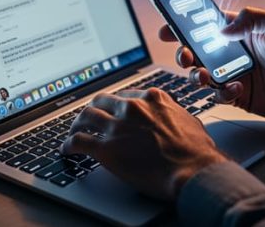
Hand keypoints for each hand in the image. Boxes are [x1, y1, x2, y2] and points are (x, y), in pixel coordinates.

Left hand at [61, 88, 226, 200]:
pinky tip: (66, 150)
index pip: (125, 95)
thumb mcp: (189, 120)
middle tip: (89, 116)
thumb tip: (173, 118)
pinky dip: (68, 145)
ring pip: (86, 116)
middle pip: (102, 101)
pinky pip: (78, 141)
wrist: (193, 169)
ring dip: (77, 124)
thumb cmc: (197, 150)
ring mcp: (117, 127)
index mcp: (152, 98)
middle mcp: (131, 108)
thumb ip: (173, 114)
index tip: (112, 109)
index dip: (116, 104)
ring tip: (74, 131)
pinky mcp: (106, 149)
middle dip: (93, 108)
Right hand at [161, 7, 264, 121]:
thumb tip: (223, 28)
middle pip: (196, 51)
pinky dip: (222, 92)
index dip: (184, 25)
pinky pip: (219, 95)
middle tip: (185, 56)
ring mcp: (234, 75)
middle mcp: (233, 53)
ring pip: (202, 75)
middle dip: (184, 53)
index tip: (169, 27)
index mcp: (239, 32)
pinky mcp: (239, 96)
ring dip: (197, 75)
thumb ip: (251, 17)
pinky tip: (236, 88)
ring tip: (205, 75)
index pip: (205, 25)